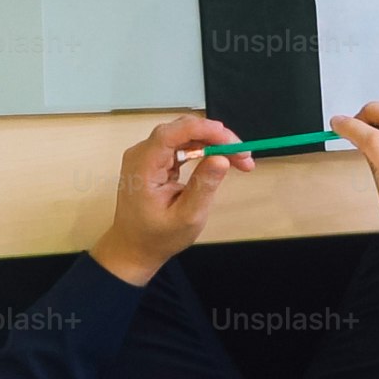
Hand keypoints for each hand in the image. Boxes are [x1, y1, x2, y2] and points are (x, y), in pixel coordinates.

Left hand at [85, 114, 251, 286]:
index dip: (204, 130)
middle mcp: (142, 154)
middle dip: (216, 138)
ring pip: (186, 136)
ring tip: (239, 160)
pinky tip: (221, 160)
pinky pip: (183, 145)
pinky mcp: (156, 159)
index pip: (172, 133)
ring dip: (214, 143)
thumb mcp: (186, 218)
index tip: (232, 141)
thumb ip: (203, 187)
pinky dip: (204, 150)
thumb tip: (221, 158)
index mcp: (143, 166)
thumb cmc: (157, 237)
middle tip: (244, 155)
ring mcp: (148, 155)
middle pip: (182, 130)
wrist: (134, 248)